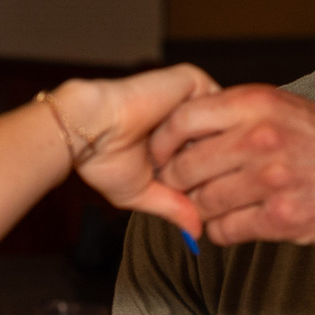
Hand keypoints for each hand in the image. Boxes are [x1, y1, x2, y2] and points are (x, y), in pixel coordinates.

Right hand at [50, 64, 218, 229]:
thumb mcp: (144, 193)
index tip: (181, 192)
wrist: (90, 128)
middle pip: (223, 143)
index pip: (210, 159)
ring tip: (169, 155)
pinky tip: (176, 138)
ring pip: (223, 127)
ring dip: (204, 149)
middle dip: (209, 167)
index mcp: (173, 138)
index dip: (203, 181)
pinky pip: (218, 109)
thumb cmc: (105, 159)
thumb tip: (198, 234)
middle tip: (175, 175)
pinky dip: (201, 130)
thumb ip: (175, 208)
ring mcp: (190, 96)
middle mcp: (184, 116)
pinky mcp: (192, 81)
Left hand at [148, 85, 314, 248]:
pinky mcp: (281, 218)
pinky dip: (223, 231)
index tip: (164, 158)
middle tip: (185, 190)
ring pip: (201, 203)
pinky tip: (238, 223)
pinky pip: (224, 230)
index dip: (163, 144)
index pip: (181, 120)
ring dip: (202, 211)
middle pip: (184, 167)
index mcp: (259, 103)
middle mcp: (261, 137)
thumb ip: (239, 114)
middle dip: (178, 184)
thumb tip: (184, 129)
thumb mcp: (287, 110)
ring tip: (218, 207)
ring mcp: (270, 179)